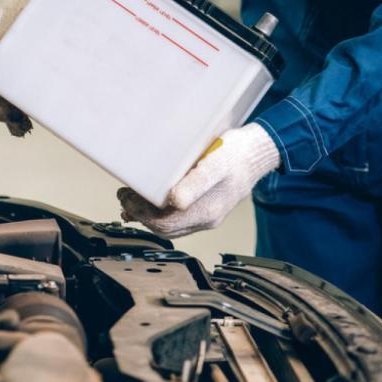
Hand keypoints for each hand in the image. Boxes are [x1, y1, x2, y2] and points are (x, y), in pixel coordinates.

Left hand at [118, 123, 280, 237]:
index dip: (142, 213)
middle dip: (140, 215)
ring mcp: (207, 215)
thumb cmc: (237, 154)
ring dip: (148, 216)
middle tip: (124, 198)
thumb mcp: (215, 164)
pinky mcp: (207, 208)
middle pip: (165, 227)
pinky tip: (150, 204)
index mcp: (208, 211)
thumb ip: (195, 184)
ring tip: (131, 202)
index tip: (126, 198)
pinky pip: (179, 219)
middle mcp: (207, 218)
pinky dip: (160, 213)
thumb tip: (174, 201)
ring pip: (171, 226)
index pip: (165, 223)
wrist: (257, 153)